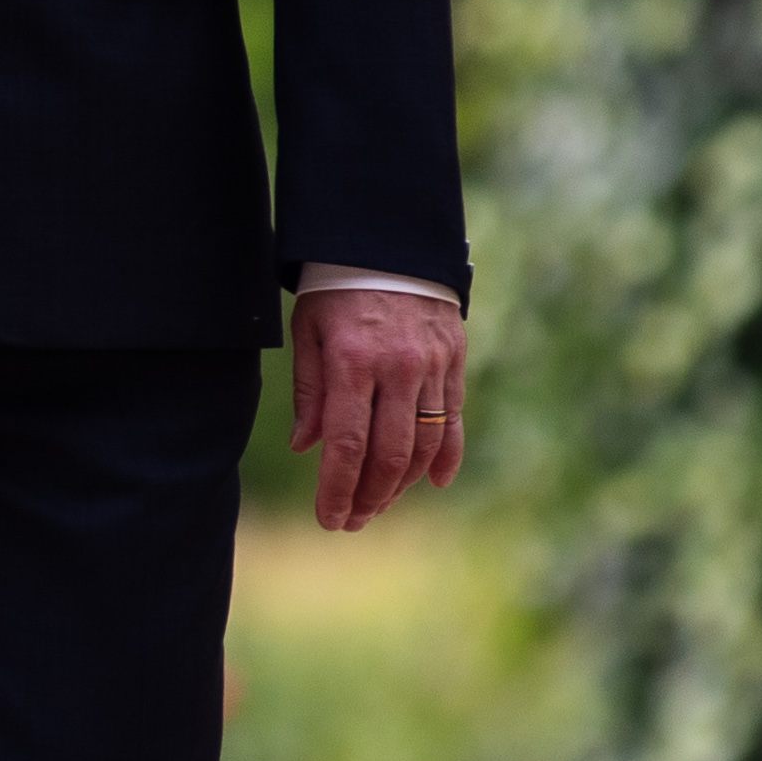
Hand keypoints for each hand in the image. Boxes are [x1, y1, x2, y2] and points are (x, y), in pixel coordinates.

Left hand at [288, 287, 467, 533]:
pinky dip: (446, 458)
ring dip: (402, 485)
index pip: (346, 444)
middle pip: (389, 454)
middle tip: (352, 520)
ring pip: (424, 445)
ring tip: (379, 503)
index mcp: (352, 361)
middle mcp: (397, 367)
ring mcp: (431, 366)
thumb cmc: (335, 289)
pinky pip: (454, 421)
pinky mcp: (454, 361)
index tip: (329, 519)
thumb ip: (310, 392)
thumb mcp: (308, 331)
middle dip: (369, 497)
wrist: (390, 241)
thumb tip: (306, 448)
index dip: (337, 489)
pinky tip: (434, 483)